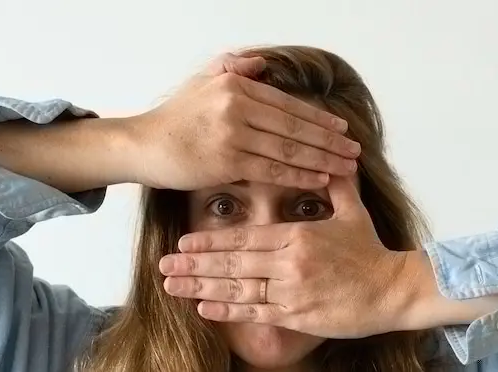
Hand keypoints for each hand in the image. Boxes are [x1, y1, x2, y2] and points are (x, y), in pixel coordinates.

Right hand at [129, 53, 361, 190]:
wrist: (143, 145)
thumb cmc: (173, 119)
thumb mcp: (202, 83)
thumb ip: (233, 69)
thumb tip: (262, 65)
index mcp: (237, 87)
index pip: (288, 105)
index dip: (319, 119)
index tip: (342, 129)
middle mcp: (238, 107)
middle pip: (295, 128)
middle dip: (330, 141)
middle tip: (355, 151)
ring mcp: (233, 135)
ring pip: (288, 150)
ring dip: (322, 160)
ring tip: (345, 168)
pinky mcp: (227, 162)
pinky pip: (272, 171)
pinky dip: (298, 176)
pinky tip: (318, 179)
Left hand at [157, 177, 415, 338]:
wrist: (395, 290)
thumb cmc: (372, 252)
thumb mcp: (354, 213)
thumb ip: (337, 185)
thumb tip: (334, 157)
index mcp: (298, 235)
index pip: (245, 237)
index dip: (211, 242)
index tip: (182, 243)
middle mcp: (289, 263)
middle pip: (232, 264)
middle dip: (194, 265)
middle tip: (162, 266)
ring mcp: (292, 291)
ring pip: (237, 290)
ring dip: (201, 289)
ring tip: (172, 288)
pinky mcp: (298, 316)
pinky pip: (256, 313)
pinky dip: (228, 312)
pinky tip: (204, 311)